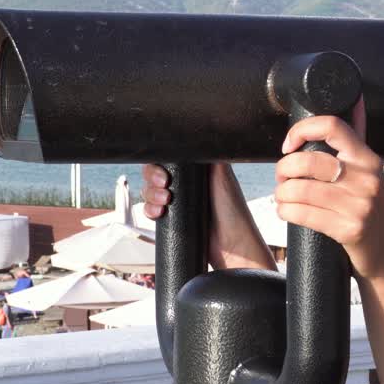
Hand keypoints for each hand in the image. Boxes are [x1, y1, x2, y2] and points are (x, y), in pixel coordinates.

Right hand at [141, 162, 275, 270]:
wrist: (232, 246)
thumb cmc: (234, 212)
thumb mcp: (223, 177)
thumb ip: (209, 157)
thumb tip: (198, 137)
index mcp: (199, 168)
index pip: (171, 156)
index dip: (161, 162)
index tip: (165, 173)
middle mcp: (188, 181)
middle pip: (155, 172)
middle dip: (153, 179)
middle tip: (165, 188)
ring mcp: (179, 199)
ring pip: (151, 190)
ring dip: (151, 195)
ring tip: (165, 203)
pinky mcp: (173, 216)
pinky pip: (151, 209)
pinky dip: (150, 210)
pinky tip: (159, 214)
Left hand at [274, 100, 383, 281]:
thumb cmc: (370, 210)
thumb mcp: (369, 173)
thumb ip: (356, 141)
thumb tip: (356, 100)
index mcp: (368, 158)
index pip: (332, 126)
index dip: (302, 130)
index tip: (289, 144)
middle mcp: (366, 178)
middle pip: (308, 161)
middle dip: (284, 169)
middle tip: (281, 178)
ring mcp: (359, 205)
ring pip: (301, 189)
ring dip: (281, 193)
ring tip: (282, 196)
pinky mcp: (349, 230)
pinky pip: (304, 214)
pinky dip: (286, 211)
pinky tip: (286, 211)